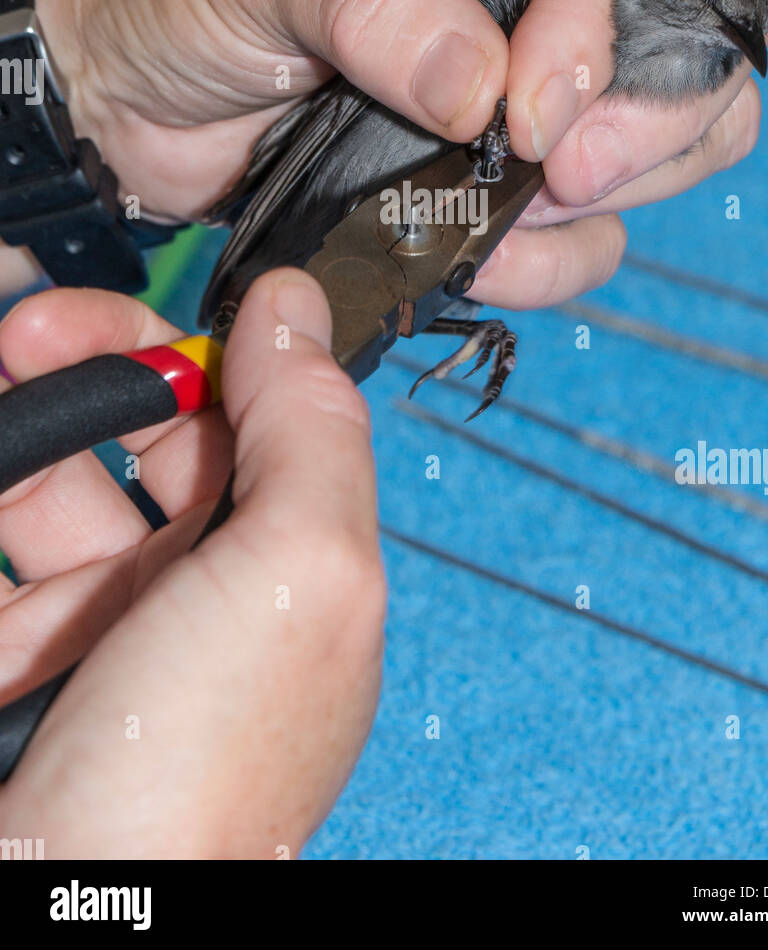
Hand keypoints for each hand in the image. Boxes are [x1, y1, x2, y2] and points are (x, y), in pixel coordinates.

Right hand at [0, 269, 384, 856]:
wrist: (53, 909)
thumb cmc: (196, 780)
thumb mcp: (301, 576)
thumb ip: (310, 429)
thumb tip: (297, 306)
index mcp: (284, 565)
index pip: (248, 413)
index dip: (188, 347)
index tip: (117, 309)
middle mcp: (194, 592)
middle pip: (137, 434)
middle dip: (80, 365)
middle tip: (24, 330)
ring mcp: (91, 629)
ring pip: (48, 485)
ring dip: (17, 424)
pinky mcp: (16, 656)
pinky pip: (2, 552)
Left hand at [31, 0, 763, 307]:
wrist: (131, 82)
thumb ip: (371, 3)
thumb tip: (480, 88)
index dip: (594, 18)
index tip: (531, 108)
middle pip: (676, 37)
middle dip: (640, 121)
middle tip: (561, 173)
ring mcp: (527, 74)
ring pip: (657, 139)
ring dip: (604, 195)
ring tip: (511, 209)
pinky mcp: (498, 164)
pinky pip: (584, 223)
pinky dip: (554, 253)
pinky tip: (488, 253)